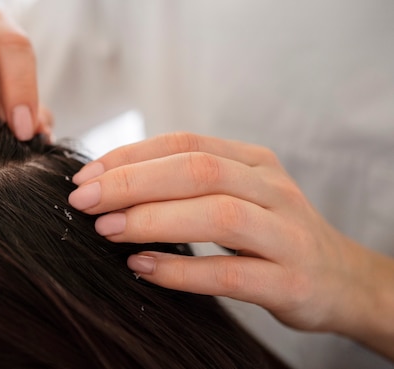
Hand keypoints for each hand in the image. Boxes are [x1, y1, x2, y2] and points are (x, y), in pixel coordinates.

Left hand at [68, 132, 393, 356]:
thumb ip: (189, 184)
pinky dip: (180, 269)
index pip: (185, 142)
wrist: (340, 278)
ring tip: (106, 229)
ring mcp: (285, 233)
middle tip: (83, 200)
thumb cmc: (271, 232)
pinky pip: (229, 272)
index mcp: (254, 160)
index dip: (131, 155)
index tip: (86, 176)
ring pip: (217, 215)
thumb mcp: (239, 193)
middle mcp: (272, 188)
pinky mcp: (289, 280)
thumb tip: (112, 183)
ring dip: (153, 220)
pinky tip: (142, 267)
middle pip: (198, 171)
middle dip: (133, 182)